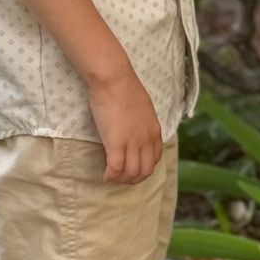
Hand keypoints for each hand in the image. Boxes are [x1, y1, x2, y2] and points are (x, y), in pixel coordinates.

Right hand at [87, 64, 163, 183]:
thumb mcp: (143, 107)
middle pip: (144, 171)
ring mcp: (132, 143)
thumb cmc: (125, 88)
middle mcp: (146, 140)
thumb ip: (142, 122)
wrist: (114, 80)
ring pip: (131, 173)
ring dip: (121, 179)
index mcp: (154, 131)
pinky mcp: (116, 143)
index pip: (154, 160)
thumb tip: (135, 128)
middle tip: (121, 177)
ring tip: (112, 177)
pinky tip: (105, 175)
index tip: (132, 169)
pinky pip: (115, 168)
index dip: (143, 169)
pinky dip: (110, 176)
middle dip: (133, 179)